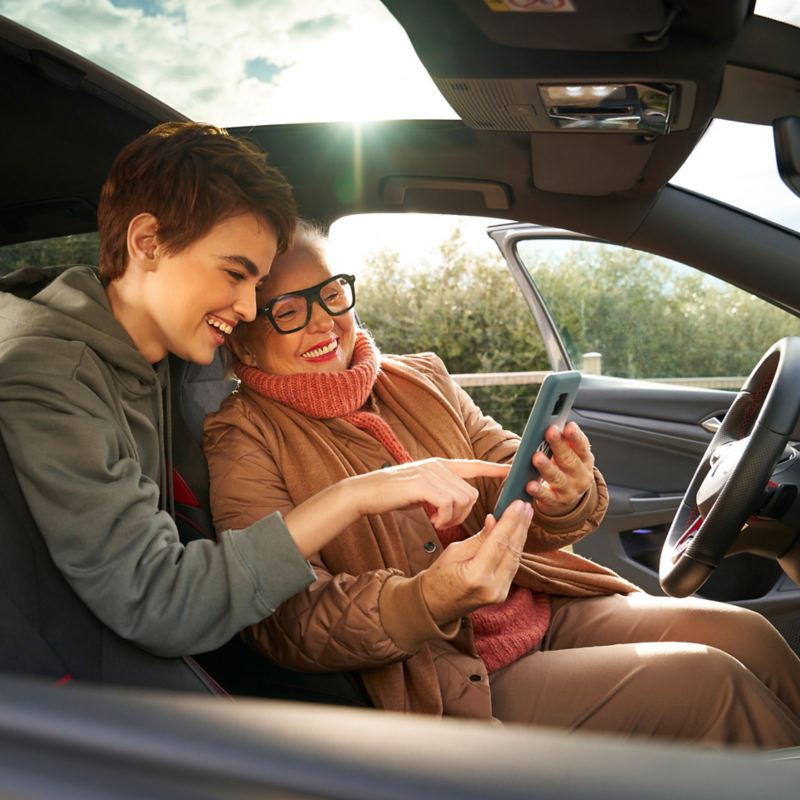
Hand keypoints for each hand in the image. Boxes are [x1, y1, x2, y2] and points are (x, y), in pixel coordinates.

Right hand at [351, 458, 510, 529]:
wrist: (365, 493)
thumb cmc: (392, 495)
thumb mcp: (421, 490)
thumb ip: (440, 491)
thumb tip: (456, 502)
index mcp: (440, 465)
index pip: (474, 465)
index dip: (494, 468)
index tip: (512, 470)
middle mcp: (439, 465)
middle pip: (471, 492)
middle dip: (464, 513)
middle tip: (444, 522)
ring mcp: (432, 472)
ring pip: (463, 499)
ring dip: (453, 517)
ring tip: (436, 521)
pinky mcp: (424, 483)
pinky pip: (449, 503)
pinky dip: (444, 517)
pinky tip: (432, 520)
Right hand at [419, 500, 531, 625]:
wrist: (436, 604)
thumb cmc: (439, 576)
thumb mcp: (454, 551)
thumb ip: (479, 538)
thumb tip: (495, 520)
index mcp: (476, 576)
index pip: (498, 543)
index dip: (510, 521)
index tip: (518, 504)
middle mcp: (492, 587)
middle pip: (512, 550)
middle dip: (520, 525)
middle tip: (526, 505)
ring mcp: (500, 592)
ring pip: (516, 558)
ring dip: (521, 535)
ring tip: (526, 515)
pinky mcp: (503, 593)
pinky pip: (512, 565)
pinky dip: (515, 547)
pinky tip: (518, 532)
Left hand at [526, 421, 593, 515]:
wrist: (567, 498)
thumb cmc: (565, 469)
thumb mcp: (571, 456)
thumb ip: (564, 442)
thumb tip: (553, 426)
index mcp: (585, 460)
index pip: (582, 446)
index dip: (575, 436)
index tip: (568, 425)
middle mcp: (581, 476)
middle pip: (569, 459)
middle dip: (559, 445)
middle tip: (549, 432)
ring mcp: (570, 490)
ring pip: (558, 478)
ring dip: (547, 467)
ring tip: (536, 457)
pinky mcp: (557, 502)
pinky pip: (547, 496)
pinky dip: (538, 491)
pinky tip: (530, 485)